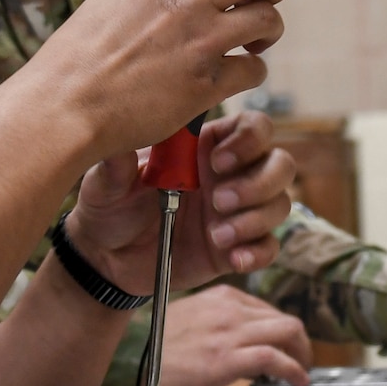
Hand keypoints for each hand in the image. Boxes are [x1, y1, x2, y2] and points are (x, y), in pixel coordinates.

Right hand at [23, 0, 285, 160]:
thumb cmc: (74, 62)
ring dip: (268, 32)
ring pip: (268, 19)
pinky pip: (255, 70)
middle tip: (262, 6)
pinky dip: (252, 74)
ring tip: (253, 46)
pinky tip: (235, 80)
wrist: (62, 107)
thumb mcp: (108, 3)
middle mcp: (185, 0)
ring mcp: (200, 41)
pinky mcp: (206, 84)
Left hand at [63, 112, 295, 295]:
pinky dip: (257, 252)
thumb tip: (119, 143)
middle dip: (259, 182)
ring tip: (217, 235)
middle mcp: (232, 175)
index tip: (217, 161)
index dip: (248, 139)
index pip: (252, 127)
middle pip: (281, 163)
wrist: (107, 258)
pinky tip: (232, 258)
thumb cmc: (110, 208)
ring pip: (281, 204)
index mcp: (205, 147)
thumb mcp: (105, 184)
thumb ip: (115, 167)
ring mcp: (239, 212)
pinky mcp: (238, 247)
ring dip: (256, 218)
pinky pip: (270, 247)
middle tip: (218, 201)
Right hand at [156, 285, 313, 385]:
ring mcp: (231, 332)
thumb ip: (217, 325)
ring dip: (302, 354)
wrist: (131, 363)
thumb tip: (240, 346)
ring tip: (302, 370)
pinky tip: (298, 381)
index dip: (278, 330)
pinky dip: (294, 369)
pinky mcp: (229, 358)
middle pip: (282, 319)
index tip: (282, 346)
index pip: (264, 308)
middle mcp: (230, 309)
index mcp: (220, 296)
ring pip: (287, 332)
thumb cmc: (154, 348)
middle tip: (300, 360)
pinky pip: (276, 359)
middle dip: (298, 341)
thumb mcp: (189, 321)